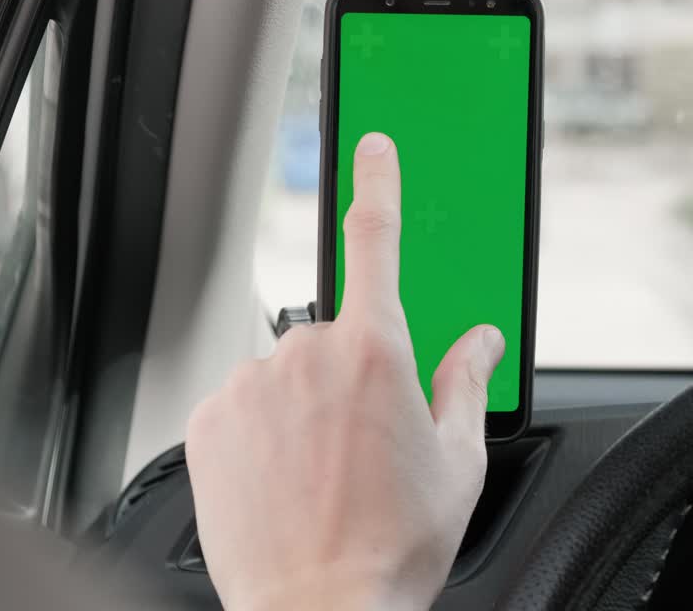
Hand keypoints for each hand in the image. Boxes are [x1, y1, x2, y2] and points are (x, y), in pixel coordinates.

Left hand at [186, 132, 502, 610]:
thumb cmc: (391, 547)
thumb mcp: (458, 460)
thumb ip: (468, 381)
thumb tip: (483, 342)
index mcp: (378, 352)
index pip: (377, 241)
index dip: (378, 184)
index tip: (372, 145)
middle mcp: (308, 355)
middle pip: (337, 335)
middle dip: (354, 373)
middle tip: (366, 442)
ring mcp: (252, 385)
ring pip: (287, 372)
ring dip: (304, 406)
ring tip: (323, 474)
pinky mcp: (209, 418)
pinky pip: (244, 402)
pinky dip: (263, 430)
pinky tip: (284, 479)